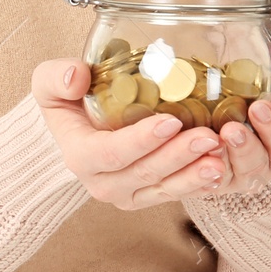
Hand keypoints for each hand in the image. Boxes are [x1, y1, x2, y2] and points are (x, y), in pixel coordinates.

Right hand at [32, 59, 229, 208]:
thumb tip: (76, 78)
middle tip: (208, 137)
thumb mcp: (50, 81)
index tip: (171, 121)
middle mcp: (103, 183)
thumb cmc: (67, 99)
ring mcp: (128, 193)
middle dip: (178, 156)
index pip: (113, 152)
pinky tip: (220, 171)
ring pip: (164, 188)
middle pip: (145, 173)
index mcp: (81, 156)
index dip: (141, 140)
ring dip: (194, 175)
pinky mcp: (148, 195)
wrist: (77, 124)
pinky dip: (199, 184)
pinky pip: (175, 193)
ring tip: (219, 158)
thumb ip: (57, 76)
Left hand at [209, 79, 270, 193]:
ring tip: (217, 137)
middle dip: (248, 147)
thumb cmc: (248, 91)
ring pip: (240, 176)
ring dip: (229, 157)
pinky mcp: (213, 182)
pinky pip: (213, 182)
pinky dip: (209, 171)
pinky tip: (205, 155)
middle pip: (262, 165)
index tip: (259, 107)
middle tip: (232, 128)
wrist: (209, 94)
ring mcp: (237, 177)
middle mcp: (263, 166)